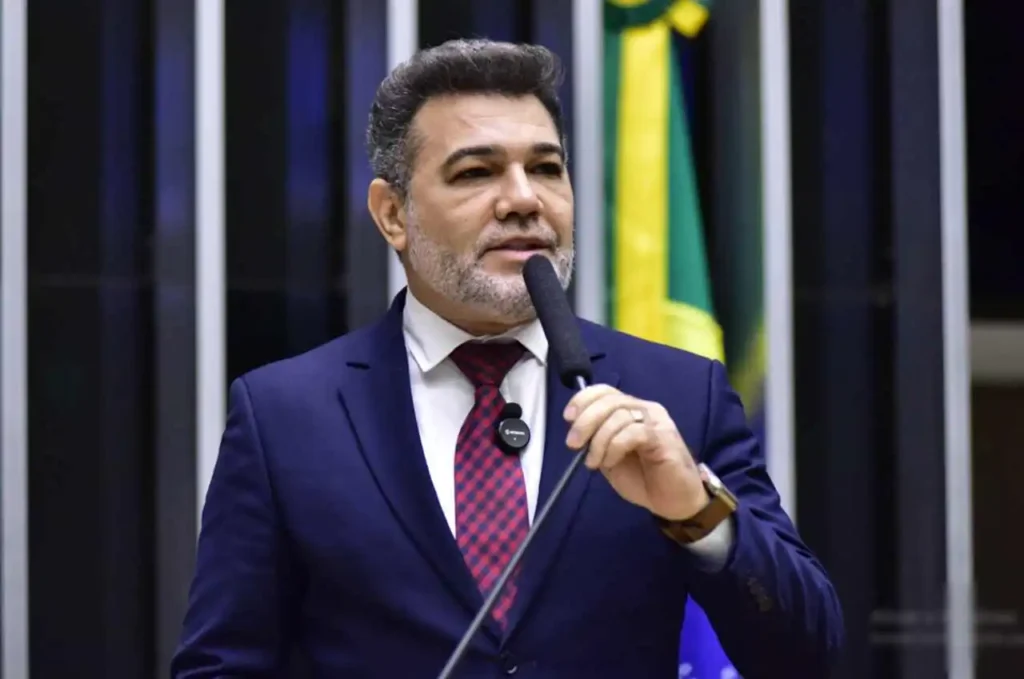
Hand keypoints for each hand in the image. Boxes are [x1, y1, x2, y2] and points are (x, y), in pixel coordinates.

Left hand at [563, 384, 708, 520]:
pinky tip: (610, 462)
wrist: (674, 501)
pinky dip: (614, 447)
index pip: (605, 391)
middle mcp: (644, 409)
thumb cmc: (644, 478)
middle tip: (573, 444)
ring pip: (619, 415)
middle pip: (610, 400)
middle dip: (585, 420)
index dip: (583, 399)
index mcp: (631, 410)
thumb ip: (597, 440)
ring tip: (594, 463)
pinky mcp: (663, 437)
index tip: (568, 418)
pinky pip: (632, 432)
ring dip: (599, 440)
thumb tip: (576, 431)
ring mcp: (656, 421)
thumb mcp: (610, 456)